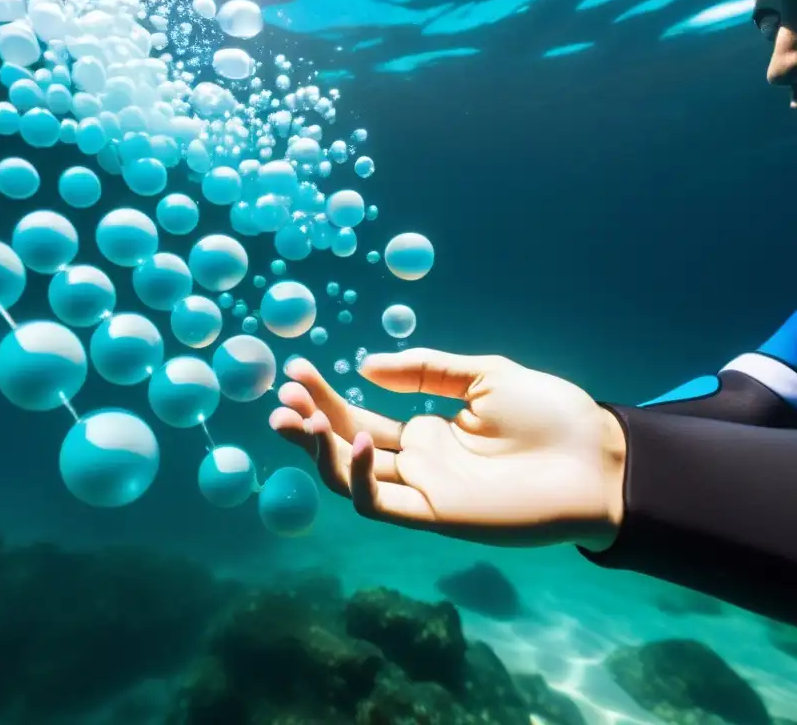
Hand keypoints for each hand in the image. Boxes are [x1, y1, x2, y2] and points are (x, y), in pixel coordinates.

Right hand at [269, 349, 626, 549]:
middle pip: (344, 446)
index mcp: (426, 433)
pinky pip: (381, 504)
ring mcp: (423, 492)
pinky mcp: (436, 516)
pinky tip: (359, 442)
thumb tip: (364, 365)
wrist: (599, 457)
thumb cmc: (551, 415)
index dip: (325, 397)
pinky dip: (361, 477)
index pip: (359, 418)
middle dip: (309, 421)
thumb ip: (425, 369)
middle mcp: (416, 465)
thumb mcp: (483, 376)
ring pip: (350, 477)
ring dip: (318, 450)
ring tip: (294, 417)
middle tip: (282, 394)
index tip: (295, 369)